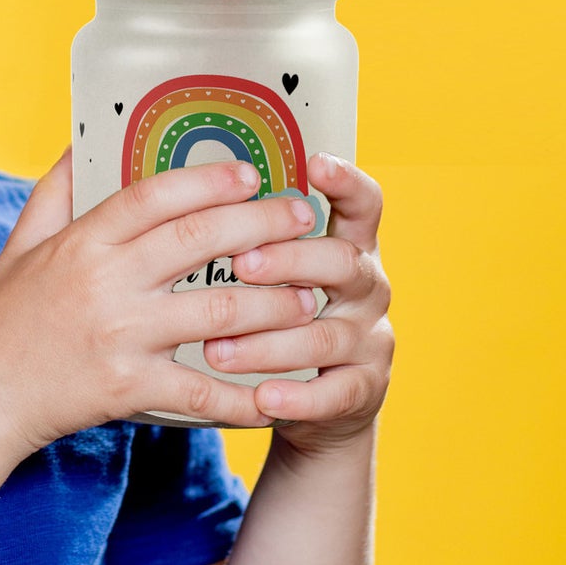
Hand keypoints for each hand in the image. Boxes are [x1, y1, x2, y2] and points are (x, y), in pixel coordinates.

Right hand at [0, 150, 324, 454]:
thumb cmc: (4, 315)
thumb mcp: (23, 241)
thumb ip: (58, 188)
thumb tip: (85, 137)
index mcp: (82, 242)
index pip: (153, 195)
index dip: (207, 179)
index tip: (251, 172)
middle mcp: (104, 283)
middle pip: (198, 241)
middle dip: (261, 224)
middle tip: (300, 218)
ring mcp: (120, 337)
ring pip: (217, 313)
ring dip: (273, 304)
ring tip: (308, 297)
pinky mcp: (129, 388)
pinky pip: (201, 391)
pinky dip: (243, 395)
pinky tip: (276, 392)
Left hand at [214, 154, 392, 454]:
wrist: (319, 402)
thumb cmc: (281, 316)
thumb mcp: (280, 272)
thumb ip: (256, 236)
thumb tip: (195, 193)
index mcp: (349, 247)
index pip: (363, 204)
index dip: (347, 182)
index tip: (316, 162)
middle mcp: (367, 288)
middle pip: (341, 262)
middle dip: (290, 260)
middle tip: (242, 264)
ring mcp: (370, 340)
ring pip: (325, 335)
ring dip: (269, 342)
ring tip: (216, 349)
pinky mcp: (364, 391)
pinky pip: (334, 394)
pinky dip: (297, 397)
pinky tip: (262, 398)